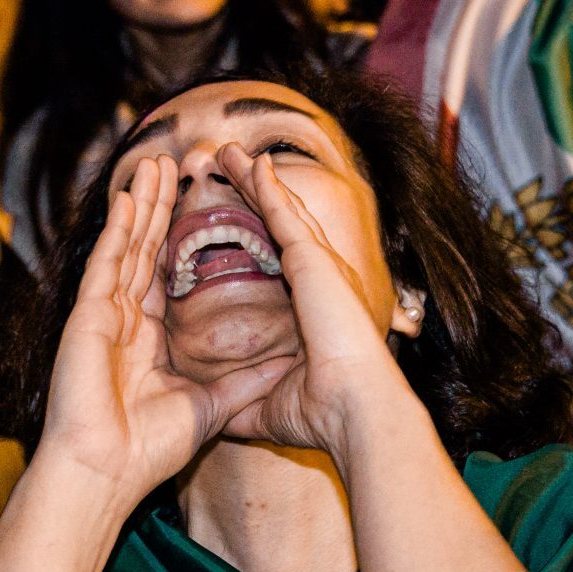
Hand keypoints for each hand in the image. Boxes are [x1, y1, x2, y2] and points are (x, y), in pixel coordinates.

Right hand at [35, 156, 287, 507]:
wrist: (106, 473)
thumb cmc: (146, 451)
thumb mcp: (211, 409)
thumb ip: (244, 383)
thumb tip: (287, 364)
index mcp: (148, 340)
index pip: (167, 275)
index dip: (180, 239)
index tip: (200, 206)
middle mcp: (124, 321)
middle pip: (146, 250)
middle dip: (161, 207)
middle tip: (175, 165)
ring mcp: (103, 316)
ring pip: (126, 246)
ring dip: (141, 204)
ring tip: (156, 164)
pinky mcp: (87, 317)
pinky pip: (105, 263)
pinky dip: (116, 229)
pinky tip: (129, 198)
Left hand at [212, 146, 408, 454]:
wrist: (355, 410)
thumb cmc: (323, 415)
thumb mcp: (268, 406)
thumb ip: (243, 400)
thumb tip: (217, 418)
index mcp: (313, 307)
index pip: (279, 258)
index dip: (258, 232)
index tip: (235, 216)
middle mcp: (320, 280)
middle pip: (282, 223)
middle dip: (255, 192)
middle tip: (229, 165)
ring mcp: (320, 265)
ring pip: (281, 210)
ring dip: (254, 179)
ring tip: (229, 153)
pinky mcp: (313, 260)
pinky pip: (283, 213)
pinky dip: (265, 186)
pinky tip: (249, 161)